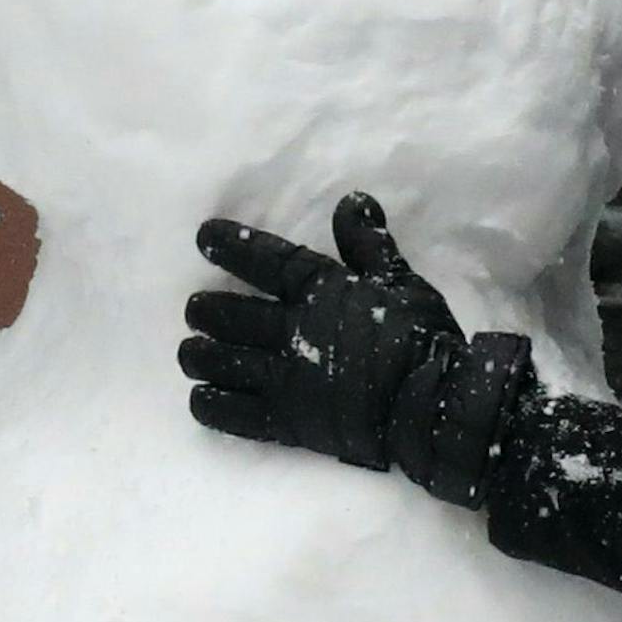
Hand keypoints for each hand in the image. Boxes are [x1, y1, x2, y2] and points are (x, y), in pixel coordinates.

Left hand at [182, 192, 531, 507]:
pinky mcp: (286, 422)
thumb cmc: (421, 338)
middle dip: (203, 311)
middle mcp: (291, 330)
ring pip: (220, 362)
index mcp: (318, 290)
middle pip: (226, 315)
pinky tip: (200, 397)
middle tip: (195, 310)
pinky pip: (233, 413)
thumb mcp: (400, 280)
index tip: (203, 236)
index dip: (229, 244)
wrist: (431, 406)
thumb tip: (353, 200)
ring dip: (199, 355)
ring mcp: (285, 379)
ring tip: (191, 353)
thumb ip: (369, 243)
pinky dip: (210, 404)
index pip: (262, 258)